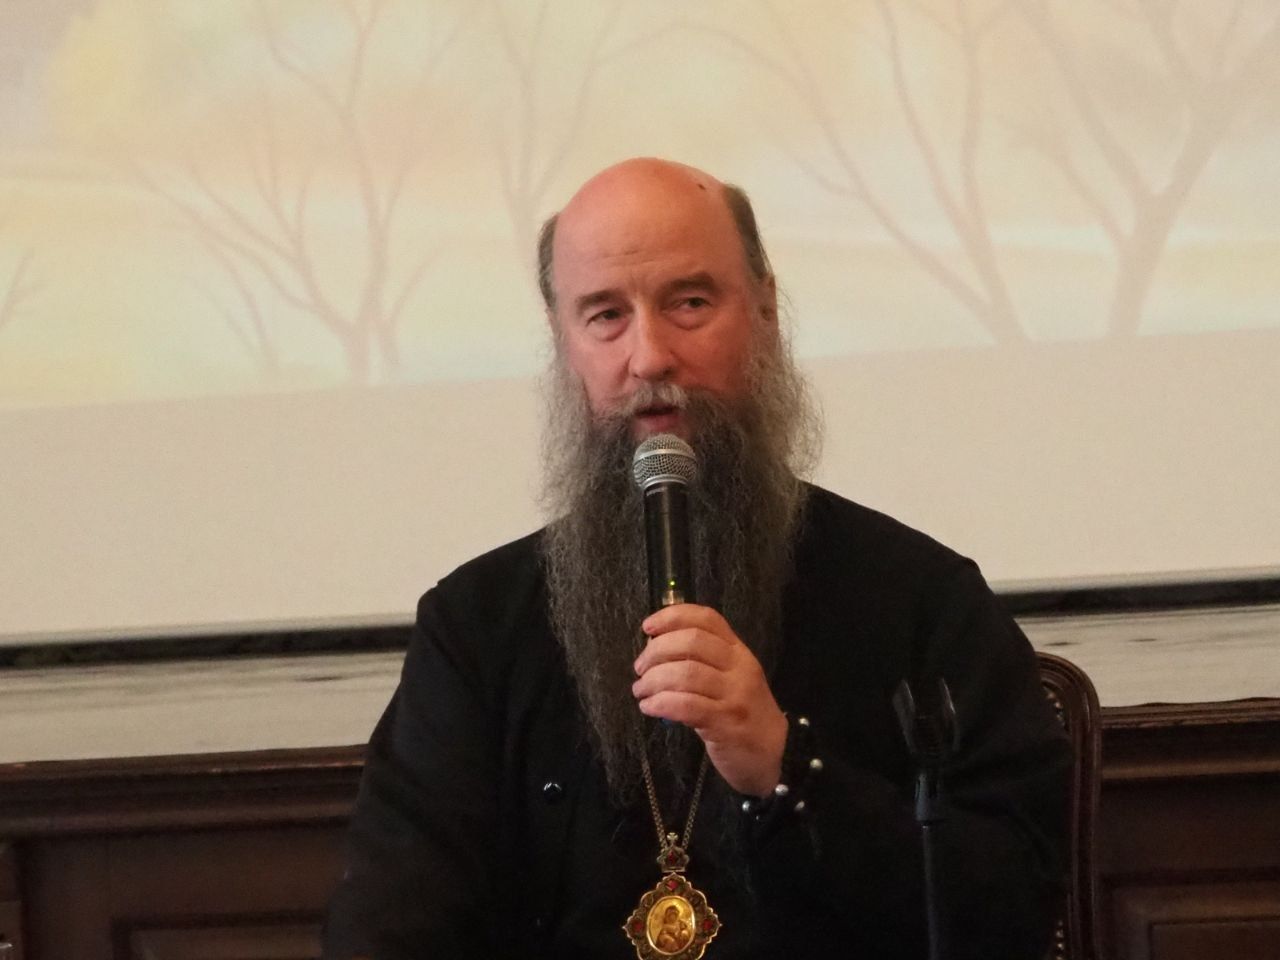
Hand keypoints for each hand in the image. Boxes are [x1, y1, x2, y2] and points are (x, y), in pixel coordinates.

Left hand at [632, 603, 786, 797]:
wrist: (769, 754)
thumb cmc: (740, 712)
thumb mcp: (729, 679)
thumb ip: (702, 661)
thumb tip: (655, 651)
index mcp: (738, 650)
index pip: (706, 619)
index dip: (673, 617)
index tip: (647, 627)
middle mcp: (740, 667)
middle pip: (692, 642)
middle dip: (656, 651)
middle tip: (640, 668)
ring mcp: (735, 694)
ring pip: (686, 673)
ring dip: (653, 680)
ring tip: (641, 691)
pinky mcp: (726, 722)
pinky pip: (686, 705)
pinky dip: (660, 703)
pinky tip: (649, 707)